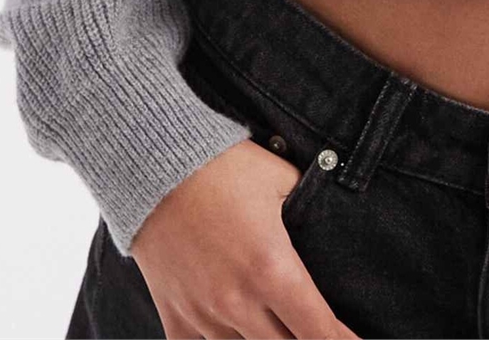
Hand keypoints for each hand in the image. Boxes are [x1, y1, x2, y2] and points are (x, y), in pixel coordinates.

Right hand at [130, 138, 360, 338]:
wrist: (156, 166)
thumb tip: (332, 217)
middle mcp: (239, 303)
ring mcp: (204, 315)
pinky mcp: (175, 317)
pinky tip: (231, 334)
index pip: (319, 331)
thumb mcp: (283, 178)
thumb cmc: (224, 166)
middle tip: (315, 329)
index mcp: (273, 270)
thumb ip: (310, 207)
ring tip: (276, 327)